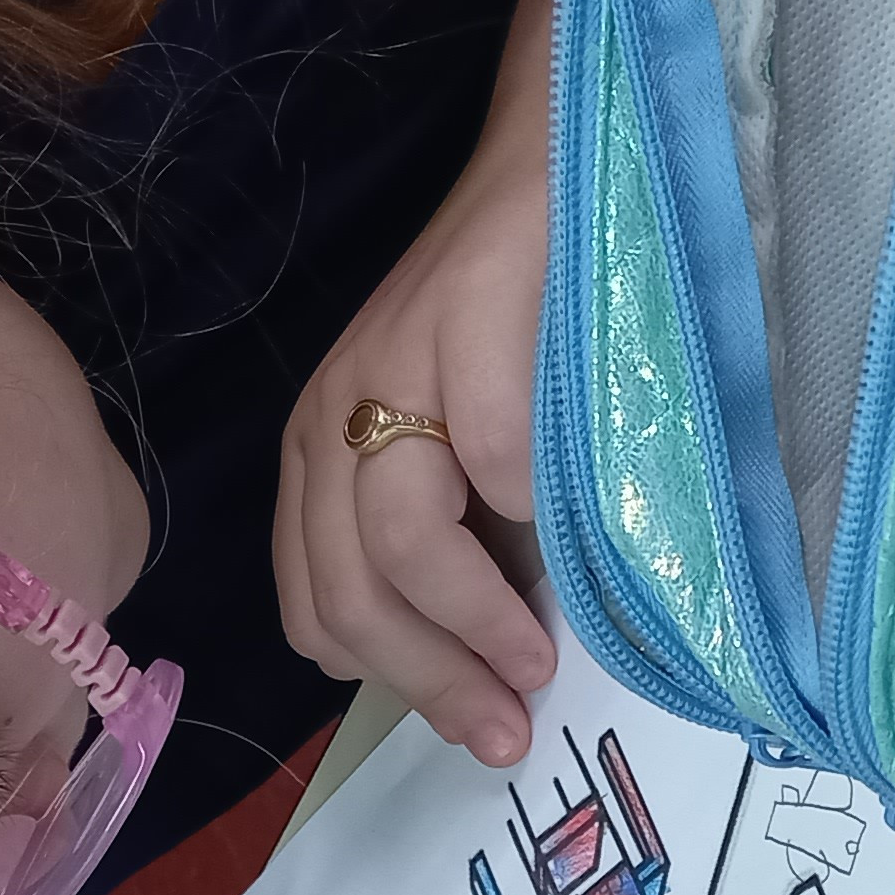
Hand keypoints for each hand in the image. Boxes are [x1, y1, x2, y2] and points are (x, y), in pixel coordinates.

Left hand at [278, 117, 557, 768]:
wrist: (555, 164)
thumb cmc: (530, 322)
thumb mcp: (468, 453)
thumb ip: (464, 545)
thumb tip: (497, 672)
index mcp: (321, 454)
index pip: (317, 609)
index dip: (394, 684)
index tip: (475, 725)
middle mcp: (331, 416)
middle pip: (350, 594)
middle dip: (434, 682)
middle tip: (508, 731)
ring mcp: (388, 369)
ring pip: (404, 543)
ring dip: (477, 623)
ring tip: (539, 656)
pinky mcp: (459, 325)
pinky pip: (493, 460)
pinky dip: (536, 518)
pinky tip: (578, 543)